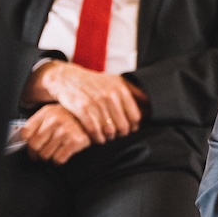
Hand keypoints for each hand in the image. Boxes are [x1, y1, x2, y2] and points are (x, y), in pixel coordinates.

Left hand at [18, 104, 93, 163]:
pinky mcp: (75, 141)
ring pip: (45, 155)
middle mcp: (54, 120)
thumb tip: (20, 139)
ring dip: (49, 158)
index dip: (26, 144)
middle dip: (36, 154)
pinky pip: (58, 159)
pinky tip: (63, 154)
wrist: (97, 119)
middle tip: (41, 155)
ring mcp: (65, 131)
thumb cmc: (73, 118)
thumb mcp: (54, 114)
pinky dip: (59, 161)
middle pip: (34, 146)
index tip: (30, 148)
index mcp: (46, 113)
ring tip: (55, 152)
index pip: (25, 133)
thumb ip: (38, 123)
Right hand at [28, 60, 142, 141]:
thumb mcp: (116, 81)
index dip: (133, 127)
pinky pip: (94, 130)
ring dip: (108, 138)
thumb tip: (151, 104)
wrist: (66, 78)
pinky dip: (96, 137)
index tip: (128, 130)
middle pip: (123, 126)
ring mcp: (96, 101)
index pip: (135, 117)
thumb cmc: (94, 83)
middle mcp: (110, 94)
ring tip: (106, 137)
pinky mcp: (81, 108)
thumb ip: (134, 92)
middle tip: (116, 135)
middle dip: (120, 134)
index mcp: (121, 88)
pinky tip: (96, 138)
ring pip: (109, 130)